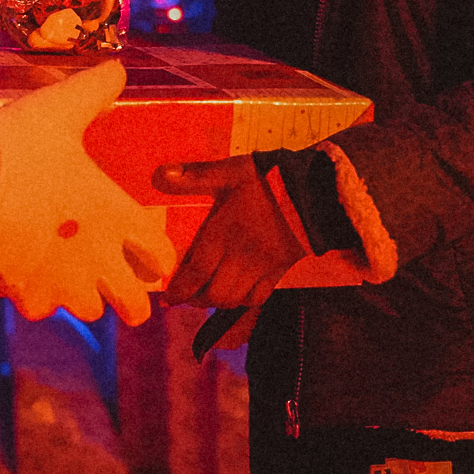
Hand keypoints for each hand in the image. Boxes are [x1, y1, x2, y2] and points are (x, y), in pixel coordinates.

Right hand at [0, 61, 175, 325]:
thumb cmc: (17, 144)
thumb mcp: (61, 107)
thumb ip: (95, 89)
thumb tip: (117, 68)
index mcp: (116, 216)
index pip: (161, 256)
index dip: (160, 257)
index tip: (151, 252)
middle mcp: (97, 258)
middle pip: (134, 306)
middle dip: (132, 298)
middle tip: (121, 282)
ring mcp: (60, 282)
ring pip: (90, 312)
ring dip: (86, 298)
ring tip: (74, 275)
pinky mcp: (23, 293)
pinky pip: (42, 308)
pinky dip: (38, 296)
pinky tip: (30, 274)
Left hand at [153, 157, 306, 310]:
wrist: (314, 190)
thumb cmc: (268, 180)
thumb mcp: (228, 172)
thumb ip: (194, 176)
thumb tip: (159, 174)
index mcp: (224, 233)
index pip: (196, 272)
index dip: (179, 290)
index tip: (167, 298)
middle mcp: (241, 256)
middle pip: (214, 293)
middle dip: (196, 298)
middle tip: (186, 293)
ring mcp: (263, 267)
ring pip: (234, 299)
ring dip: (218, 301)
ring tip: (207, 293)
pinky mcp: (281, 271)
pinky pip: (258, 298)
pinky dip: (243, 301)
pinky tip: (236, 292)